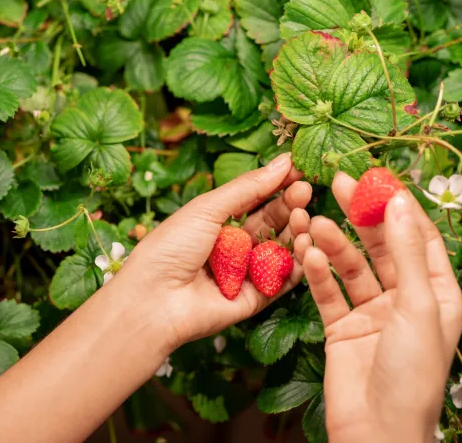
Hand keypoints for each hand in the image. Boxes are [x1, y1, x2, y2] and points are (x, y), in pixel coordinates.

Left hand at [118, 153, 312, 349]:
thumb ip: (247, 187)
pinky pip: (282, 280)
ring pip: (280, 249)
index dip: (277, 184)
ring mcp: (245, 272)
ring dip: (296, 230)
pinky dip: (298, 263)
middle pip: (270, 222)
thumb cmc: (170, 248)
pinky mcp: (255, 299)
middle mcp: (232, 246)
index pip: (254, 198)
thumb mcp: (207, 208)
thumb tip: (282, 161)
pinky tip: (307, 244)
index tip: (299, 169)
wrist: (154, 300)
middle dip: (289, 205)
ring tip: (305, 215)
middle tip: (307, 190)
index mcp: (215, 221)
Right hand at [299, 173, 461, 442]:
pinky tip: (309, 255)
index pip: (420, 237)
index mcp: (437, 294)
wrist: (374, 431)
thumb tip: (399, 202)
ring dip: (334, 244)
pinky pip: (329, 292)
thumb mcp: (416, 306)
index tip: (376, 177)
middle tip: (337, 184)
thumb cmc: (410, 374)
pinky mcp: (342, 326)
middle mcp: (405, 299)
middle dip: (360, 216)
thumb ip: (406, 253)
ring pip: (352, 266)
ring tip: (312, 222)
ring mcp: (372, 313)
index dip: (399, 206)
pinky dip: (318, 273)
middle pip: (382, 246)